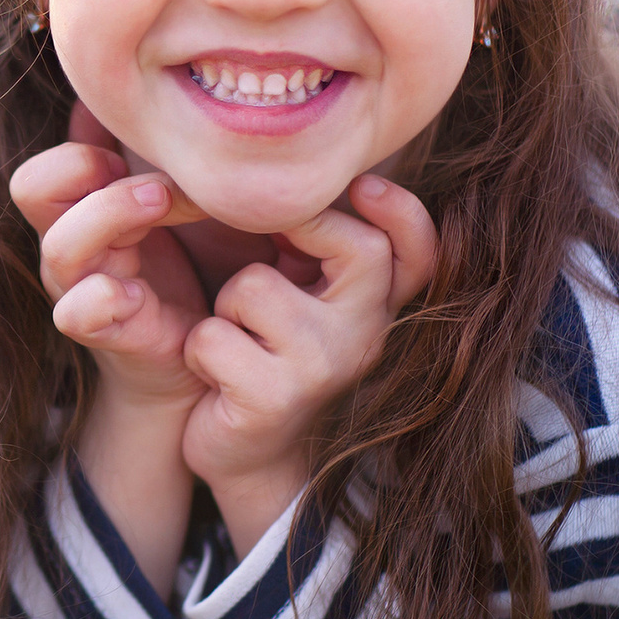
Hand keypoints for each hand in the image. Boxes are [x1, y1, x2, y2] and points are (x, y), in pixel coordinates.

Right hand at [11, 103, 210, 415]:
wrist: (204, 357)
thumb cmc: (192, 268)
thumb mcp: (175, 199)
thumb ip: (151, 152)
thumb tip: (129, 94)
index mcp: (81, 212)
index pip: (44, 166)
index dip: (85, 150)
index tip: (149, 158)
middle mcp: (71, 248)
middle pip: (33, 187)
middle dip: (88, 169)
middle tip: (159, 181)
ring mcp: (83, 290)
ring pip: (59, 245)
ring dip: (111, 214)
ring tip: (163, 205)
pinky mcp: (107, 332)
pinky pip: (76, 313)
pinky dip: (102, 297)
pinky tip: (141, 292)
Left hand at [179, 173, 437, 550]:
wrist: (243, 451)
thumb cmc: (261, 352)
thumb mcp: (298, 295)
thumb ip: (315, 244)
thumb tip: (303, 167)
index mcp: (374, 306)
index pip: (417, 252)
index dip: (403, 214)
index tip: (365, 184)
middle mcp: (365, 336)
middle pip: (359, 250)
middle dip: (297, 230)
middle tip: (267, 253)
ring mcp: (324, 369)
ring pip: (256, 287)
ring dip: (227, 307)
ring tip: (235, 337)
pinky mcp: (275, 398)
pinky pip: (214, 336)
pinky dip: (200, 350)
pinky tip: (216, 376)